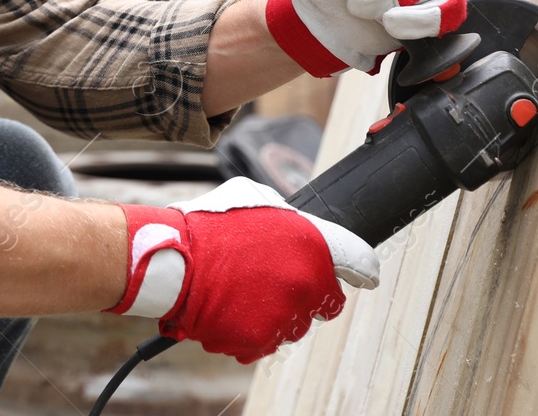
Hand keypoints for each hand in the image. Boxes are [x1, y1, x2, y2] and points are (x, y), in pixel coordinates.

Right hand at [104, 177, 377, 362]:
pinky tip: (227, 308)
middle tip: (271, 279)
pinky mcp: (260, 341)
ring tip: (240, 291)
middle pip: (325, 301)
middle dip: (305, 292)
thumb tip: (296, 223)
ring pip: (295, 324)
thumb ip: (286, 214)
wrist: (171, 261)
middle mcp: (306, 283)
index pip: (359, 260)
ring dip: (276, 312)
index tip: (366, 275)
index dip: (363, 268)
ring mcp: (285, 316)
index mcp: (312, 243)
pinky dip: (249, 329)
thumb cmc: (208, 224)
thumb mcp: (253, 195)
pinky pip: (265, 341)